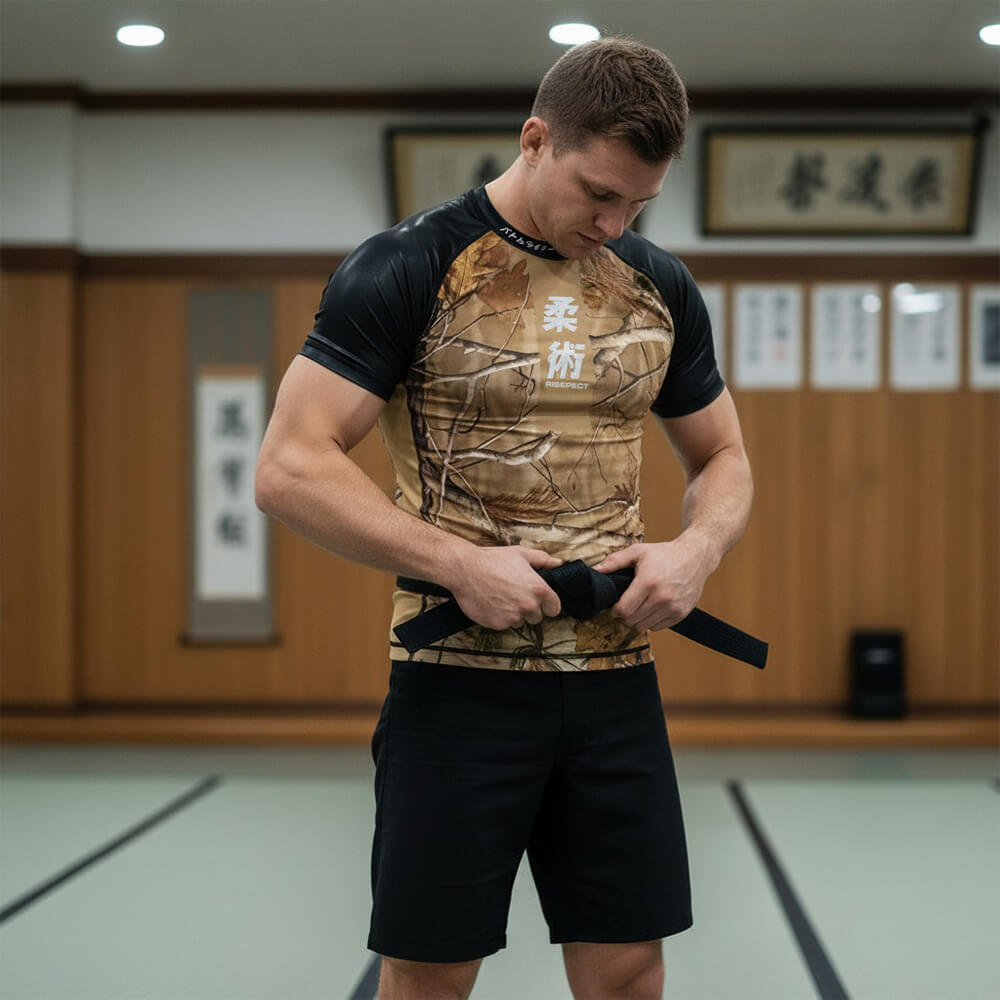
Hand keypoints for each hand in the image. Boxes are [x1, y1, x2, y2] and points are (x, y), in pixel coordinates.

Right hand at [445, 545, 561, 630]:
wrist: (464, 570)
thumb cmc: (492, 560)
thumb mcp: (520, 554)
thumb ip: (542, 560)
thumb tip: (557, 563)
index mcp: (539, 589)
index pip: (554, 608)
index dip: (547, 604)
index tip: (540, 601)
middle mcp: (528, 606)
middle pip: (537, 617)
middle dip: (529, 608)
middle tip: (515, 594)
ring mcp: (513, 617)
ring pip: (520, 621)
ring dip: (514, 613)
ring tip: (501, 596)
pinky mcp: (498, 624)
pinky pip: (504, 625)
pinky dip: (500, 617)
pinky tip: (492, 602)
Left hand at [591, 536, 711, 631]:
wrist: (695, 557)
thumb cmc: (665, 554)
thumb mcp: (638, 551)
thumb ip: (614, 561)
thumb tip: (595, 570)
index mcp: (648, 582)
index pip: (623, 610)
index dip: (615, 609)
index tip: (617, 604)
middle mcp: (662, 598)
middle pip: (632, 621)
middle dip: (626, 614)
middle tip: (628, 603)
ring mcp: (673, 607)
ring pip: (644, 627)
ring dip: (638, 619)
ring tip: (641, 604)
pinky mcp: (681, 614)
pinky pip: (658, 627)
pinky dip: (652, 621)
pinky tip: (653, 607)